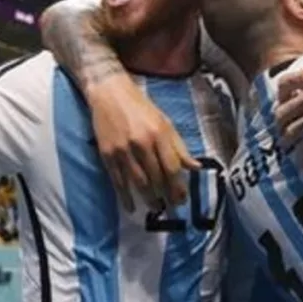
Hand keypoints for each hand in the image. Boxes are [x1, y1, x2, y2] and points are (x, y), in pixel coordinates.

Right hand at [87, 73, 199, 212]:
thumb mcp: (165, 122)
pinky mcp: (107, 154)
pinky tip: (131, 207)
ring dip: (148, 199)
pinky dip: (125, 196)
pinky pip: (117, 181)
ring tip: (156, 208)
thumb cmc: (140, 107)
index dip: (178, 186)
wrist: (109, 92)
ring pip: (138, 182)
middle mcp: (141, 143)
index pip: (172, 167)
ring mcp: (123, 150)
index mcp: (159, 134)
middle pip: (156, 177)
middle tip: (172, 208)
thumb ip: (179, 147)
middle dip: (166, 196)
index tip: (183, 199)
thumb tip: (196, 167)